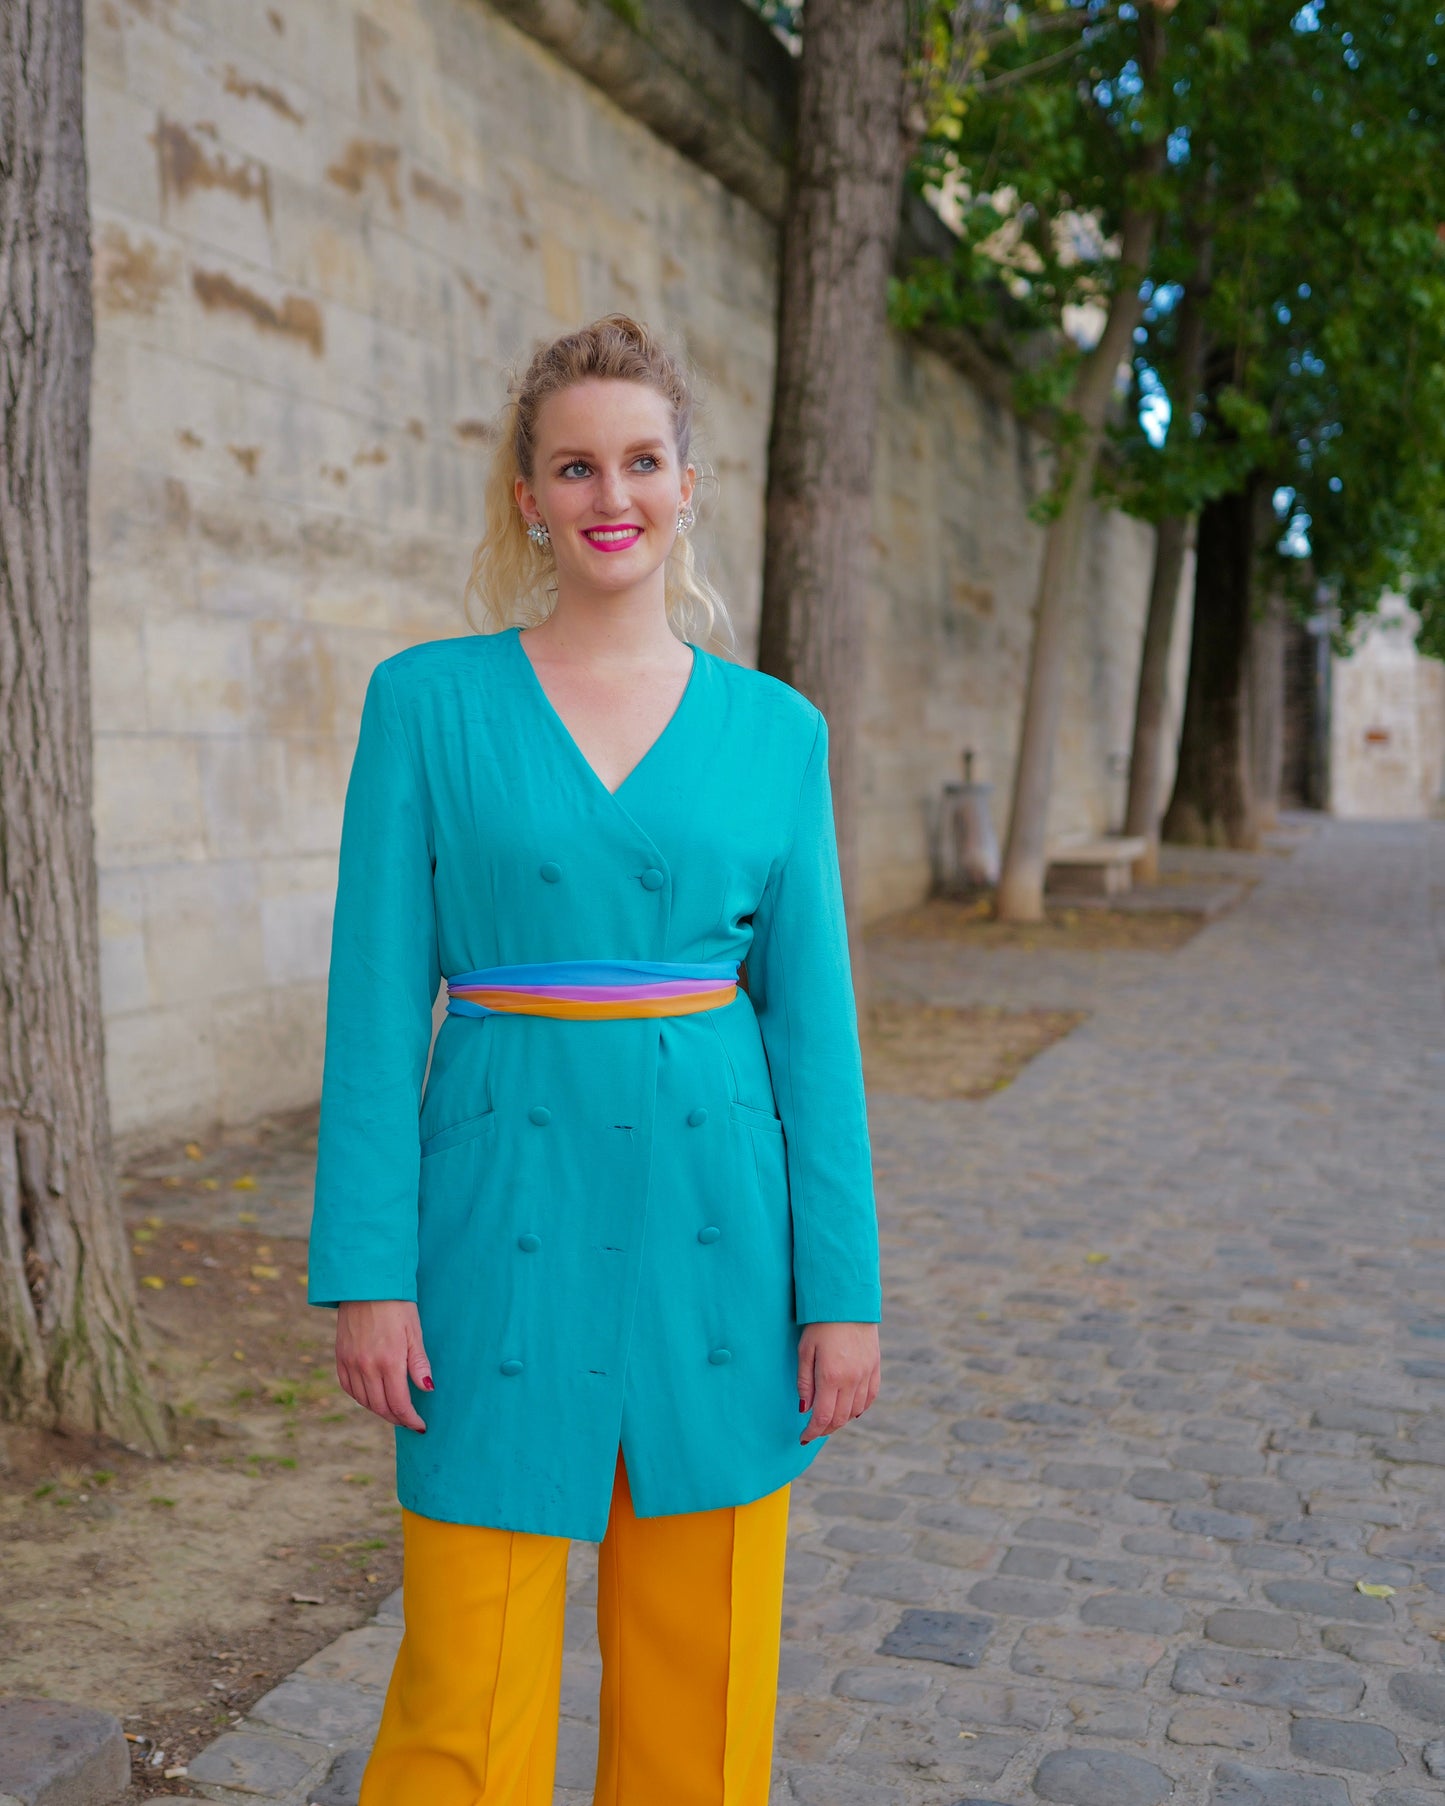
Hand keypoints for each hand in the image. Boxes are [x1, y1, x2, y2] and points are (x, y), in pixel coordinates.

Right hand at [336, 1300, 432, 1431]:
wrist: (366, 1283)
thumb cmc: (396, 1304)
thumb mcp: (414, 1331)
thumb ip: (419, 1363)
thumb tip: (427, 1389)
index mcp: (388, 1361)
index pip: (399, 1403)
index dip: (410, 1419)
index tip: (420, 1426)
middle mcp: (366, 1366)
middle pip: (381, 1407)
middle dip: (397, 1418)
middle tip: (409, 1421)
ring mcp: (350, 1363)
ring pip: (364, 1400)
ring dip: (379, 1410)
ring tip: (393, 1411)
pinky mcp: (340, 1357)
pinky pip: (348, 1388)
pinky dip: (361, 1398)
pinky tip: (371, 1397)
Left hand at [798, 1321, 880, 1443]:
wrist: (848, 1301)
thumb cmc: (820, 1323)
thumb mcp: (805, 1350)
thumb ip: (805, 1382)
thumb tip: (805, 1409)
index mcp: (831, 1376)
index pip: (823, 1417)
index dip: (813, 1431)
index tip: (804, 1437)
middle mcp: (852, 1379)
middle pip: (840, 1418)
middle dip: (826, 1429)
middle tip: (814, 1430)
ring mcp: (866, 1374)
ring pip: (856, 1411)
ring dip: (842, 1420)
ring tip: (829, 1419)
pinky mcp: (875, 1367)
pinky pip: (870, 1397)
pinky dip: (859, 1408)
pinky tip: (850, 1410)